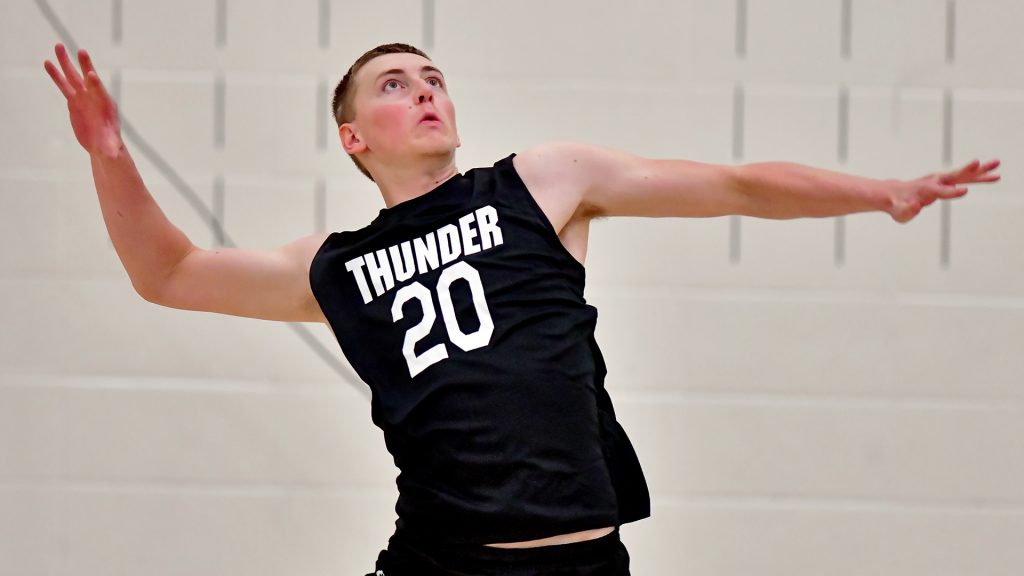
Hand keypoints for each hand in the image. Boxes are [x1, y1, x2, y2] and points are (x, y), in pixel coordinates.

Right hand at [44, 43, 122, 157]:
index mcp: (106, 107)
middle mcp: (94, 98)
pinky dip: (56, 75)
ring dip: (65, 63)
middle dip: (83, 65)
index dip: (95, 84)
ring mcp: (83, 97)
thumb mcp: (111, 149)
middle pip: (87, 79)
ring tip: (57, 47)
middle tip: (79, 51)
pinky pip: (63, 85)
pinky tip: (47, 63)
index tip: (91, 74)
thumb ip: (111, 150)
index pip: (100, 93)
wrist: (102, 144)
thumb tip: (112, 156)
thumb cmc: (109, 146)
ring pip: (72, 78)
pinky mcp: (73, 101)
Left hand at [889, 159, 1001, 222]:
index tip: (965, 190)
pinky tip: (995, 176)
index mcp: (926, 190)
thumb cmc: (896, 205)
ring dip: (980, 171)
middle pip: (953, 176)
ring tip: (997, 164)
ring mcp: (942, 179)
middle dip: (966, 171)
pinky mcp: (947, 181)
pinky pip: (966, 178)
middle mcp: (935, 181)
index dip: (952, 192)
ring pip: (963, 175)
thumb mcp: (899, 212)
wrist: (894, 193)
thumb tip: (916, 205)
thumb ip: (906, 210)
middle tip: (979, 162)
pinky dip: (980, 176)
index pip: (941, 192)